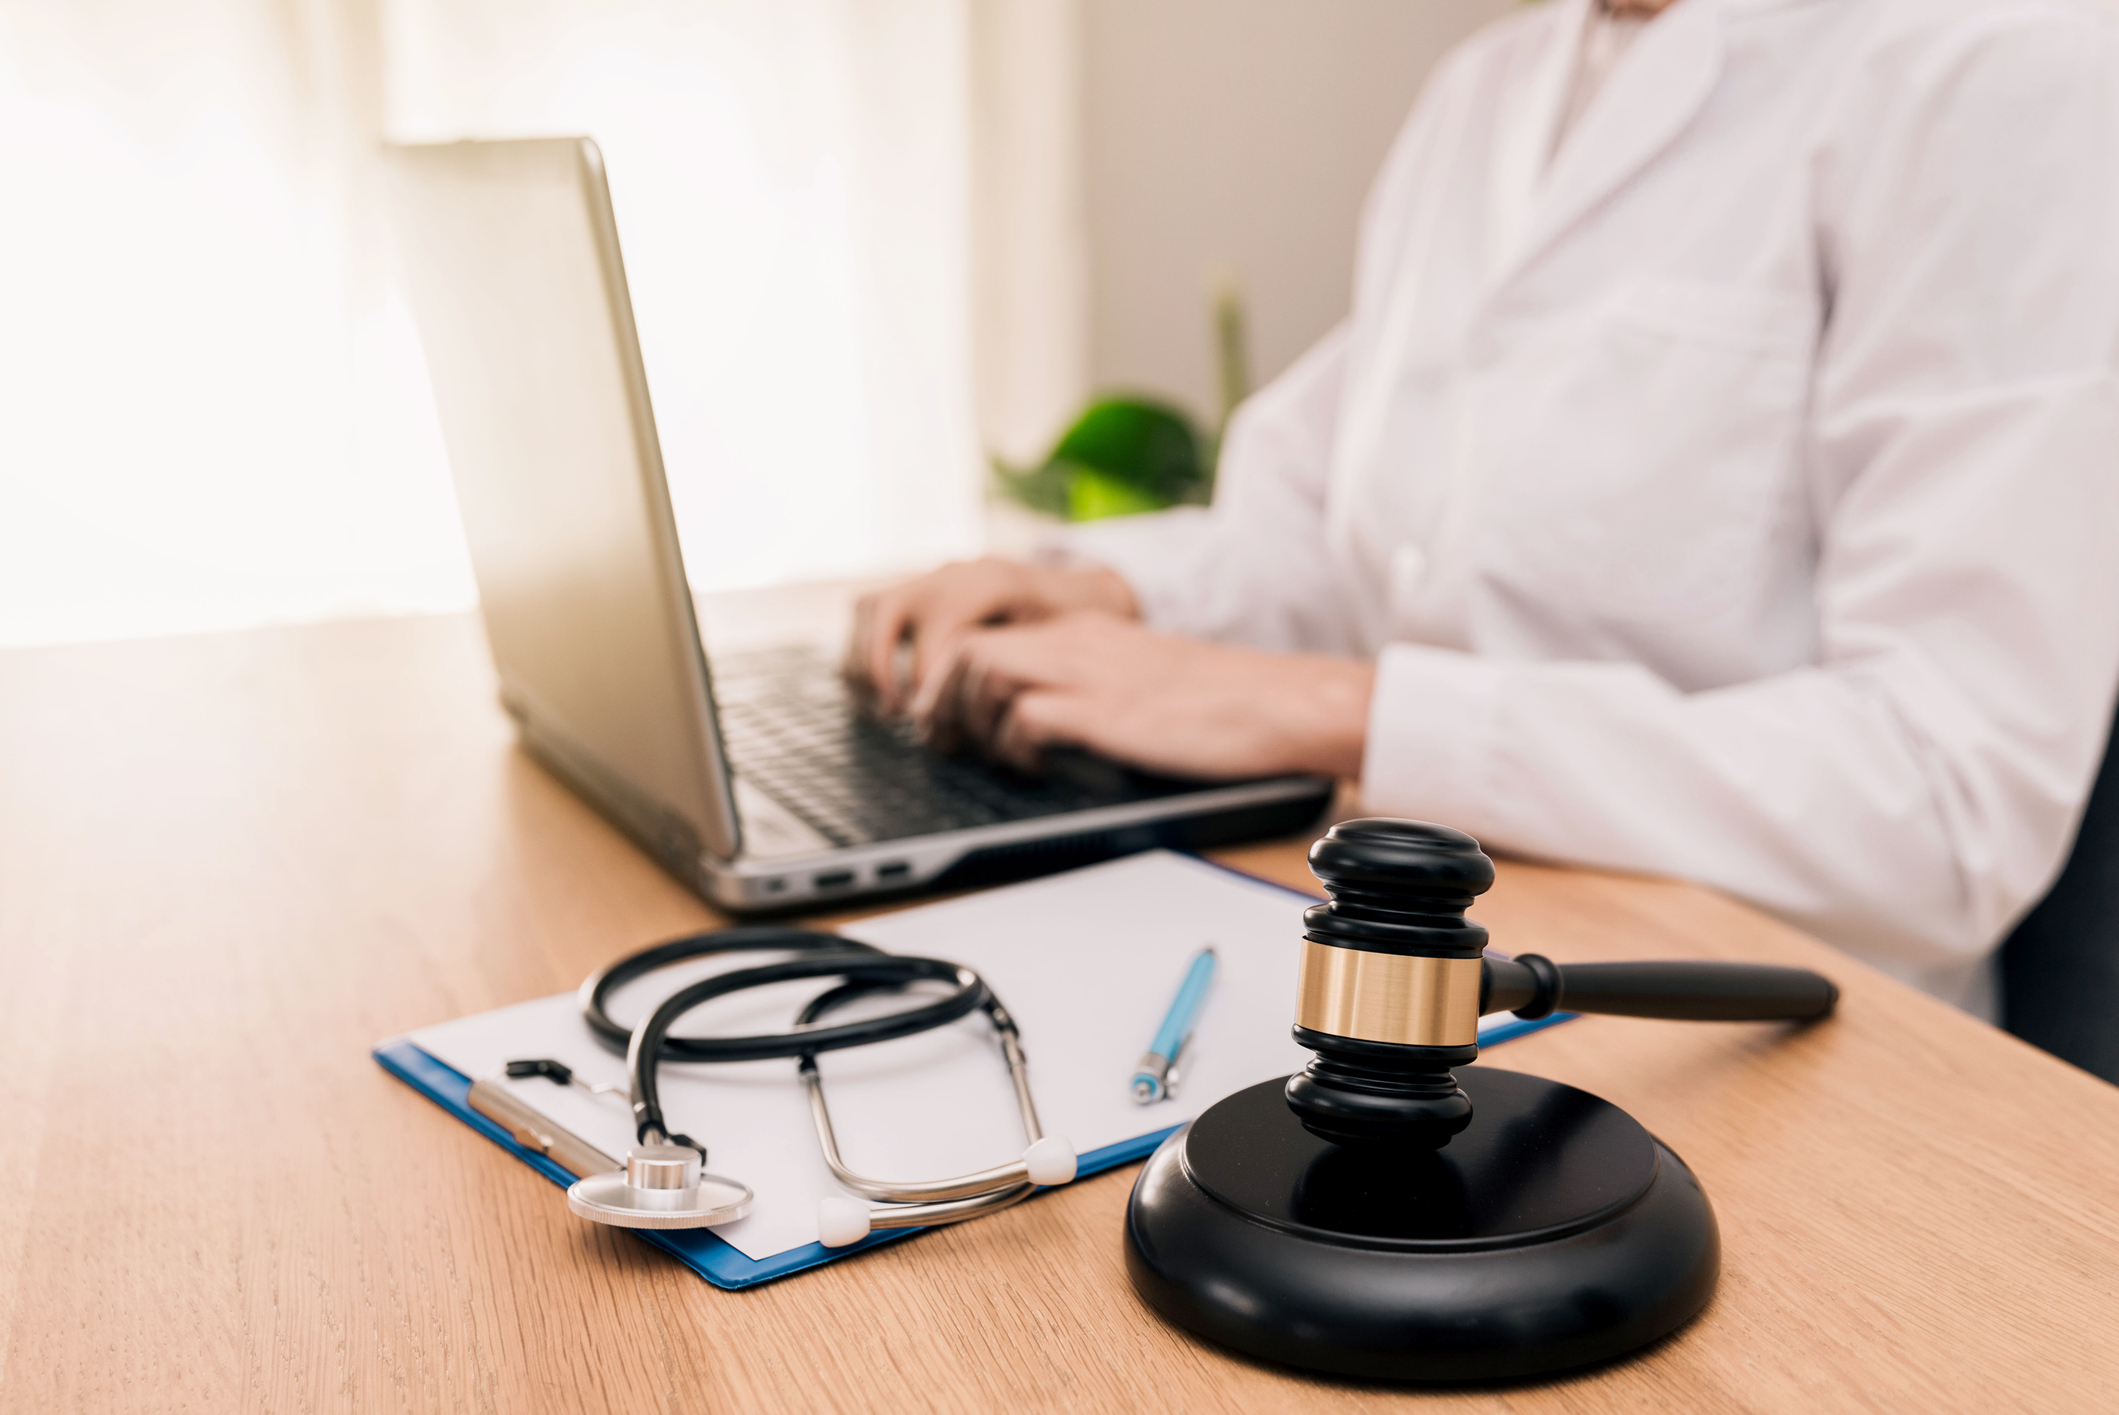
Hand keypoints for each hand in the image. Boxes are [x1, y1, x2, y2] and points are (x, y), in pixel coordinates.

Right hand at [844, 557, 1138, 716]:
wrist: (1072, 593)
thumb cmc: (1068, 626)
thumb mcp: (1060, 641)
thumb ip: (1020, 668)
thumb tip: (984, 713)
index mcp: (989, 582)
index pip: (937, 633)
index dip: (926, 683)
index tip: (930, 722)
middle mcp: (951, 574)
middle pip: (886, 611)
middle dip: (879, 668)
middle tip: (894, 714)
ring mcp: (929, 578)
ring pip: (868, 609)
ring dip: (862, 662)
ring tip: (880, 709)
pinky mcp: (916, 592)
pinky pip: (867, 614)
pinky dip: (860, 655)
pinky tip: (876, 697)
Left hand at [911, 611, 1374, 779]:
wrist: (1281, 702)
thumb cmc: (1223, 702)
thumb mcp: (1140, 680)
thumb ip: (1091, 685)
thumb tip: (1045, 719)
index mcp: (1084, 630)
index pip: (985, 634)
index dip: (949, 679)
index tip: (947, 718)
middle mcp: (1077, 641)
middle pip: (966, 648)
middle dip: (940, 700)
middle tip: (944, 743)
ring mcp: (1089, 673)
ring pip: (981, 670)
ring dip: (968, 718)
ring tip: (983, 754)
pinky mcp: (1106, 712)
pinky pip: (1025, 717)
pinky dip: (1014, 745)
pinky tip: (1035, 766)